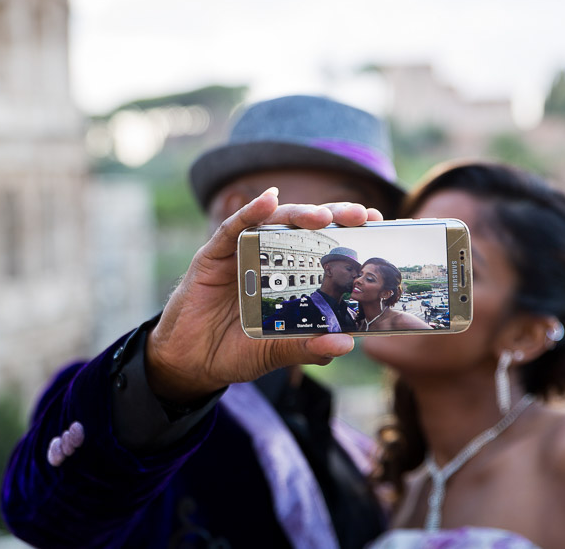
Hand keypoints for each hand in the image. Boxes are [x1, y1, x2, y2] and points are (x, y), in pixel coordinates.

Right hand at [146, 188, 381, 402]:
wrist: (189, 363)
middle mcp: (266, 259)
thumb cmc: (233, 351)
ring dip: (299, 213)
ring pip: (273, 222)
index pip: (321, 246)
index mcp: (287, 278)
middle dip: (333, 216)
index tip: (375, 223)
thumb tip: (344, 344)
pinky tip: (267, 201)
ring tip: (323, 215)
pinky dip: (250, 212)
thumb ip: (305, 347)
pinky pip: (233, 229)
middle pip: (302, 228)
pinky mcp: (213, 255)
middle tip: (360, 215)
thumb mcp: (274, 352)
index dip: (346, 233)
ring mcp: (240, 254)